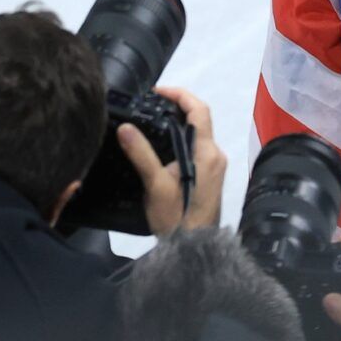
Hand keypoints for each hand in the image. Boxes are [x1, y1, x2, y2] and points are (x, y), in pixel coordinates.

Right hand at [118, 85, 227, 235]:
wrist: (193, 248)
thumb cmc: (176, 217)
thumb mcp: (155, 185)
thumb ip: (141, 154)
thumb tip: (125, 127)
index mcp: (206, 152)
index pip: (199, 109)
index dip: (179, 94)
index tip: (157, 91)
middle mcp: (216, 155)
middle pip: (200, 119)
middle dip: (176, 107)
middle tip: (149, 105)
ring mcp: (215, 167)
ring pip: (199, 134)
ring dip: (179, 124)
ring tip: (152, 122)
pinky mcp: (211, 177)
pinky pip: (198, 148)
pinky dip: (182, 139)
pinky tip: (163, 146)